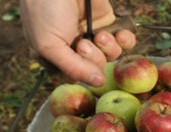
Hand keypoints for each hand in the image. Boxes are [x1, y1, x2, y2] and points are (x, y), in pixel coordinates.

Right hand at [20, 0, 135, 86]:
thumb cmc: (44, 9)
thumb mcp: (49, 44)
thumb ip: (73, 68)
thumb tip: (97, 83)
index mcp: (55, 56)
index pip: (75, 78)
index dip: (80, 74)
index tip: (76, 60)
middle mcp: (75, 48)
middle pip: (95, 69)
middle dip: (92, 58)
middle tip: (82, 42)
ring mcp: (92, 35)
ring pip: (110, 57)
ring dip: (108, 48)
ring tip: (99, 34)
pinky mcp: (108, 24)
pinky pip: (124, 41)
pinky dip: (125, 40)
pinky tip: (120, 35)